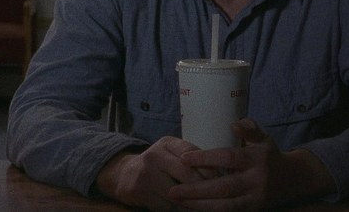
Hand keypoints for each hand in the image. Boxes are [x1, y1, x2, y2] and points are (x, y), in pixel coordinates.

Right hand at [94, 136, 211, 210]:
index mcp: (167, 143)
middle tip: (220, 196)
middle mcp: (154, 156)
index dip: (210, 168)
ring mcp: (146, 175)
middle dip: (205, 188)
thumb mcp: (171, 153)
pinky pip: (167, 206)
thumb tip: (221, 173)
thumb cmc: (158, 164)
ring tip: (209, 206)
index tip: (223, 179)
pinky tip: (191, 210)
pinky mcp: (140, 192)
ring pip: (178, 194)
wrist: (125, 175)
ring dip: (195, 203)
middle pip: (187, 174)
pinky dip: (182, 210)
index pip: (193, 153)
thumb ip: (191, 159)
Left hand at [167, 119, 334, 210]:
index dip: (206, 159)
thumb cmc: (270, 155)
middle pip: (223, 187)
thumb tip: (233, 125)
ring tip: (178, 202)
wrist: (294, 180)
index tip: (184, 158)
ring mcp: (255, 199)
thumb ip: (249, 128)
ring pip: (225, 206)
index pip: (228, 158)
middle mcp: (256, 180)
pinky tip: (192, 210)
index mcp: (256, 159)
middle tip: (172, 190)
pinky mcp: (254, 211)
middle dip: (196, 190)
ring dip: (199, 206)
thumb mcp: (262, 138)